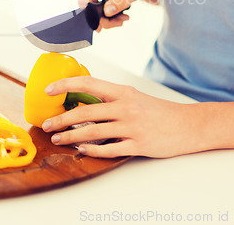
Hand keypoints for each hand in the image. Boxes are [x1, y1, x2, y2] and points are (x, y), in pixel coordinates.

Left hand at [41, 76, 203, 157]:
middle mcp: (125, 106)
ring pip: (93, 132)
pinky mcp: (138, 144)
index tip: (49, 89)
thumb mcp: (134, 97)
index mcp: (123, 92)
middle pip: (85, 111)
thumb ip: (112, 99)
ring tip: (58, 138)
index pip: (88, 83)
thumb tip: (84, 101)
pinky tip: (82, 149)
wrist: (188, 125)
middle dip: (61, 118)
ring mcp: (131, 126)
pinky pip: (110, 149)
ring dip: (71, 136)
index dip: (66, 85)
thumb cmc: (158, 111)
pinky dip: (93, 150)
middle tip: (46, 123)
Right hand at [77, 0, 153, 30]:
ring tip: (118, 13)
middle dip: (100, 15)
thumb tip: (106, 12)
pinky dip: (95, 4)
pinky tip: (110, 6)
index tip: (101, 25)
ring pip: (83, 0)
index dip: (92, 14)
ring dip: (98, 11)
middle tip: (119, 19)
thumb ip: (122, 1)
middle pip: (84, 1)